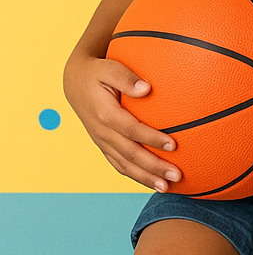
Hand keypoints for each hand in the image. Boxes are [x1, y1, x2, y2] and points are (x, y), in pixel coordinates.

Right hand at [63, 53, 180, 191]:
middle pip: (130, 154)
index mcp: (104, 114)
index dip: (151, 139)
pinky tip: (151, 182)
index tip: (173, 145)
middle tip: (176, 176)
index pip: (131, 130)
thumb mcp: (109, 68)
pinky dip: (134, 175)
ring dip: (145, 178)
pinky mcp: (104, 145)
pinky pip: (118, 164)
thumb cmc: (97, 72)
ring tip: (167, 187)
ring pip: (124, 165)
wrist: (75, 83)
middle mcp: (102, 132)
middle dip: (153, 168)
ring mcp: (102, 141)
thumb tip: (146, 88)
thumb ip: (127, 78)